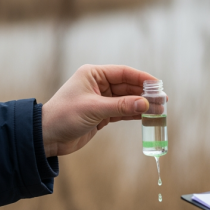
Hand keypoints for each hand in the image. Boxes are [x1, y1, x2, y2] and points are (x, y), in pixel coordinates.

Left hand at [41, 64, 155, 156]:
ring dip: (141, 105)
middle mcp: (98, 84)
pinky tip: (146, 116)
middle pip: (127, 86)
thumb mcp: (94, 109)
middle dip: (144, 93)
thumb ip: (120, 106)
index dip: (142, 78)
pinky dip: (133, 114)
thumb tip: (145, 104)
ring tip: (159, 110)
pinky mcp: (101, 114)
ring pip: (126, 100)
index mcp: (93, 74)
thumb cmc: (64, 116)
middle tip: (163, 100)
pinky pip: (122, 111)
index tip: (158, 85)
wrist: (46, 137)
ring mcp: (100, 99)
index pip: (123, 73)